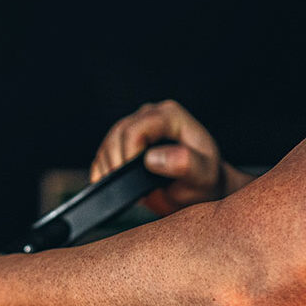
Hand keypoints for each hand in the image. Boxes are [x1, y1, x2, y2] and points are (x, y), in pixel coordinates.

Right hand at [90, 99, 227, 215]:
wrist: (197, 190)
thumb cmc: (204, 181)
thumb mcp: (203, 176)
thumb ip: (185, 164)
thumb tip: (153, 158)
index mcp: (171, 116)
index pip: (138, 128)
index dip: (130, 153)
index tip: (134, 177)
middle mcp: (151, 115)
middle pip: (119, 133)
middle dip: (118, 162)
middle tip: (128, 188)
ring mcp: (136, 125)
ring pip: (108, 142)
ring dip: (109, 167)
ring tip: (123, 188)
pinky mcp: (125, 140)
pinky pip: (103, 151)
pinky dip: (102, 169)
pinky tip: (113, 184)